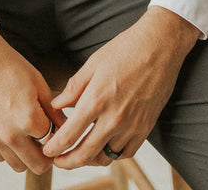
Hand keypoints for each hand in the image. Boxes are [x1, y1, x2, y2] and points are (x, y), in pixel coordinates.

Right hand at [0, 19, 64, 173]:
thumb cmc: (10, 66)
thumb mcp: (39, 84)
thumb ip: (53, 110)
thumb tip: (65, 127)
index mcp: (29, 120)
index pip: (53, 144)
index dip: (58, 135)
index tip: (58, 130)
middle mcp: (10, 135)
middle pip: (37, 166)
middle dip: (46, 156)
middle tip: (48, 140)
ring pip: (17, 165)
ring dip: (27, 156)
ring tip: (30, 135)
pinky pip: (0, 156)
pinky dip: (9, 150)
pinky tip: (13, 130)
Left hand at [43, 6, 199, 168]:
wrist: (160, 45)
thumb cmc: (126, 49)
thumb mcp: (93, 63)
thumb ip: (74, 87)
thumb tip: (56, 104)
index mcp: (96, 100)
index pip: (69, 136)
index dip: (54, 147)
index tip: (47, 150)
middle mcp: (114, 118)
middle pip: (85, 154)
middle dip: (67, 162)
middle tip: (58, 160)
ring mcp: (131, 125)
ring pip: (105, 157)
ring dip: (90, 159)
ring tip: (80, 152)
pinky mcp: (146, 127)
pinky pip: (126, 153)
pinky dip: (113, 154)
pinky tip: (105, 146)